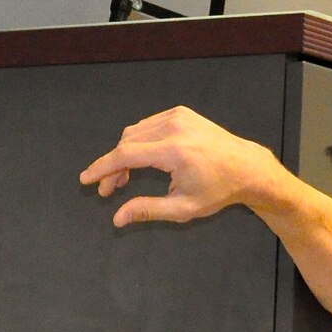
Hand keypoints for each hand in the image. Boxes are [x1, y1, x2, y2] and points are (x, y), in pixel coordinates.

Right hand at [79, 106, 283, 227]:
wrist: (245, 167)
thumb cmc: (217, 192)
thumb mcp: (183, 209)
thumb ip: (147, 211)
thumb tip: (117, 219)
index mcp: (174, 152)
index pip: (125, 155)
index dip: (102, 168)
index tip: (86, 179)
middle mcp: (173, 128)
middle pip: (127, 143)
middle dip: (113, 167)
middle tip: (109, 191)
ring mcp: (177, 116)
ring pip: (135, 133)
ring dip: (124, 155)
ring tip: (123, 180)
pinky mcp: (180, 113)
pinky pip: (148, 126)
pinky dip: (138, 143)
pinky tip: (141, 162)